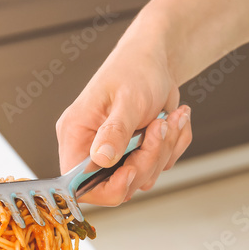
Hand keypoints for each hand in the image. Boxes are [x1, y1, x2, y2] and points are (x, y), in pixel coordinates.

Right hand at [56, 33, 191, 204]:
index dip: (106, 188)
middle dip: (146, 161)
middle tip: (159, 128)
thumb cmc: (136, 70)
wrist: (158, 61)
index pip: (78, 184)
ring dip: (163, 150)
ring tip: (170, 119)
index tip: (130, 171)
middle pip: (117, 185)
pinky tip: (173, 121)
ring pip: (142, 178)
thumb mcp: (127, 100)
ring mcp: (115, 154)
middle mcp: (91, 149)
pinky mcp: (135, 154)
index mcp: (75, 135)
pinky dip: (172, 145)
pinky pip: (158, 166)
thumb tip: (101, 160)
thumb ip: (114, 132)